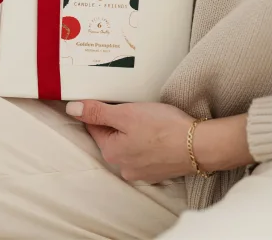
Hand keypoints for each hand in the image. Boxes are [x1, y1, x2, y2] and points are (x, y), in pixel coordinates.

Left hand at [66, 100, 253, 182]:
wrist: (200, 145)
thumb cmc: (162, 128)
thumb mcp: (125, 113)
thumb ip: (97, 112)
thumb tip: (72, 109)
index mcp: (111, 153)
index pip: (95, 126)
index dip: (101, 109)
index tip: (112, 99)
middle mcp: (124, 168)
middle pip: (112, 136)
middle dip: (119, 121)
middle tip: (134, 107)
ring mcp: (142, 172)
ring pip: (129, 144)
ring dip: (134, 131)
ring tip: (148, 118)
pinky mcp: (159, 171)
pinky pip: (145, 152)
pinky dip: (149, 141)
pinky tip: (158, 131)